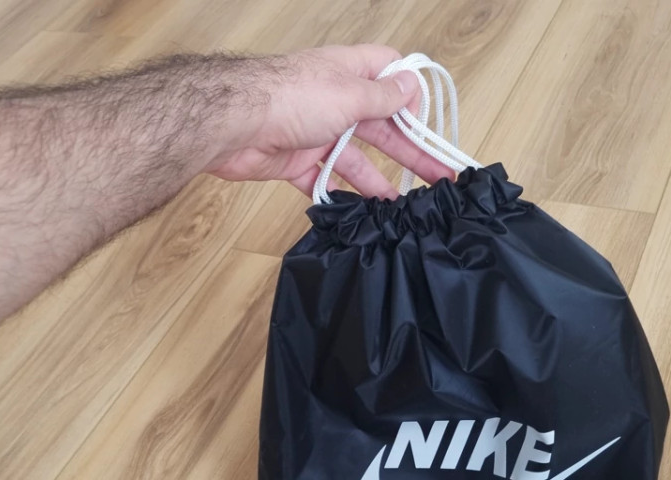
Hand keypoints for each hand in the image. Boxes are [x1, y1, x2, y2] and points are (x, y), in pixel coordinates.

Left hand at [205, 45, 455, 197]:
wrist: (234, 123)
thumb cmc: (292, 98)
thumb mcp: (349, 94)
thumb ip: (382, 96)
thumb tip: (410, 86)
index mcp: (350, 74)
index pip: (390, 74)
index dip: (410, 96)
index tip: (423, 123)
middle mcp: (336, 101)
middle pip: (381, 127)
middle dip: (409, 151)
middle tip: (436, 177)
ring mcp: (317, 132)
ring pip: (355, 159)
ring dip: (377, 181)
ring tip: (400, 208)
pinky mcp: (297, 161)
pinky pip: (325, 181)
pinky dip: (338, 196)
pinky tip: (356, 213)